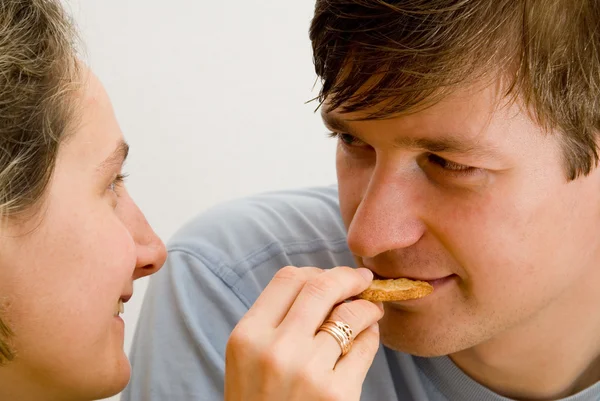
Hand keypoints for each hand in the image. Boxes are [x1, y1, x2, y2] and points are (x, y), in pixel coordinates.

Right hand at [225, 266, 382, 400]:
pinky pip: (364, 347)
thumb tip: (324, 286)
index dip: (316, 271)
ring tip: (371, 310)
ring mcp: (307, 371)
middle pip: (321, 286)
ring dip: (366, 306)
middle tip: (362, 279)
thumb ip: (275, 322)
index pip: (288, 278)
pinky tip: (370, 336)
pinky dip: (372, 335)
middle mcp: (275, 349)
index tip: (331, 277)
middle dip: (348, 277)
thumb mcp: (247, 359)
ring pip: (350, 314)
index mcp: (247, 336)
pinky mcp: (337, 394)